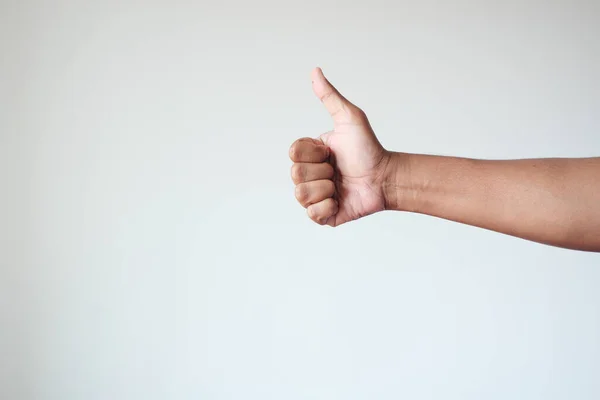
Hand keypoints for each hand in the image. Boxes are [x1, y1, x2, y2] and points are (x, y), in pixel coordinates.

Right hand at [289, 68, 391, 225]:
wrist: (386, 178)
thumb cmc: (369, 148)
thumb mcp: (350, 119)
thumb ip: (330, 97)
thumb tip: (315, 71)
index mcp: (310, 154)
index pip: (293, 154)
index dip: (314, 154)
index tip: (332, 152)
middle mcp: (309, 174)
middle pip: (295, 175)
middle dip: (322, 172)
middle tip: (339, 170)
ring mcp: (315, 196)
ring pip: (301, 195)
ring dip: (326, 189)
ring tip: (340, 186)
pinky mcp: (323, 215)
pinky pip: (312, 214)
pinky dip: (328, 207)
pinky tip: (340, 200)